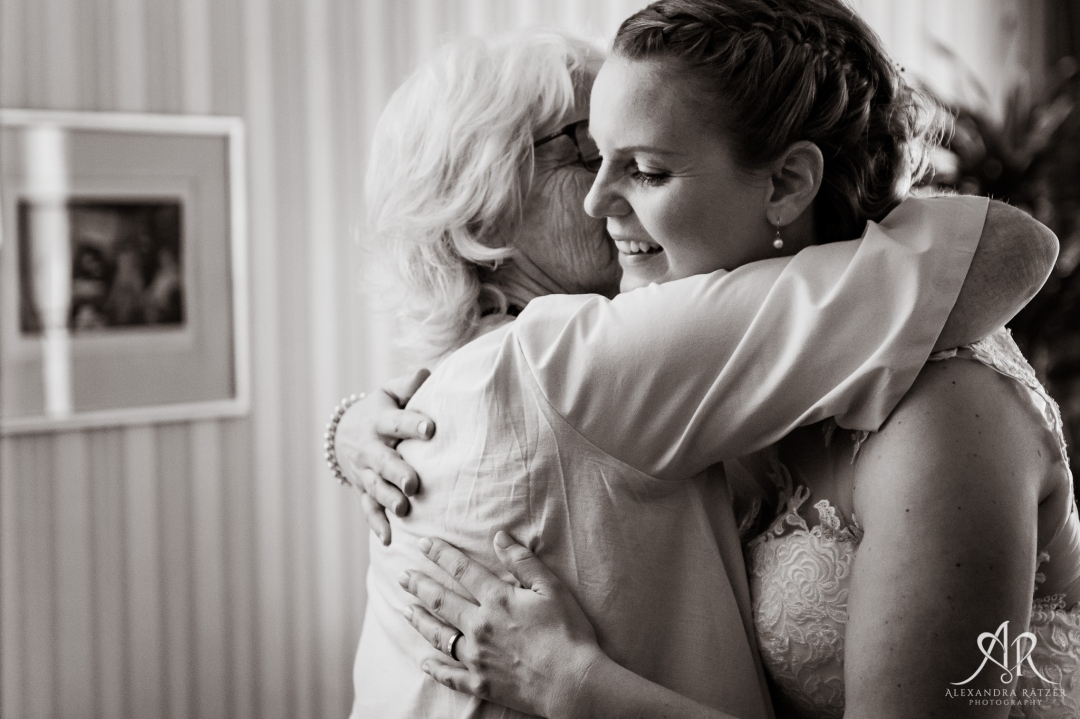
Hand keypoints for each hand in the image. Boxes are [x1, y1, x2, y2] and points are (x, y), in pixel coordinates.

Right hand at [337, 368, 433, 544]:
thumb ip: (408, 384)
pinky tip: (389, 539)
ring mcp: (365, 471)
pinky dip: (377, 524)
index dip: (412, 424)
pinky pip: (368, 509)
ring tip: (404, 510)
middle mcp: (370, 448)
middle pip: (383, 460)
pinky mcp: (363, 490)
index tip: (431, 428)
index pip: (397, 421)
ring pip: (375, 487)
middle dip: (397, 472)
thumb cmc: (381, 409)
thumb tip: (428, 374)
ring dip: (388, 499)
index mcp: (380, 421)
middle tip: (413, 482)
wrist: (342, 433)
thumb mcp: (389, 392)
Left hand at [399, 532, 603, 718]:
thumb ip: (523, 562)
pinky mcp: (480, 683)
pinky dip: (435, 668)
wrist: (573, 683)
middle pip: (441, 600)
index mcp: (497, 599)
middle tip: (403, 575)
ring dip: (420, 620)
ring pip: (439, 635)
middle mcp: (479, 626)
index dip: (441, 554)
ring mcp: (476, 657)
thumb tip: (499, 537)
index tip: (424, 542)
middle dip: (420, 585)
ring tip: (405, 609)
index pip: (462, 570)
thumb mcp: (551, 588)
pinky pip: (449, 675)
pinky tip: (424, 661)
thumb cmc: (568, 632)